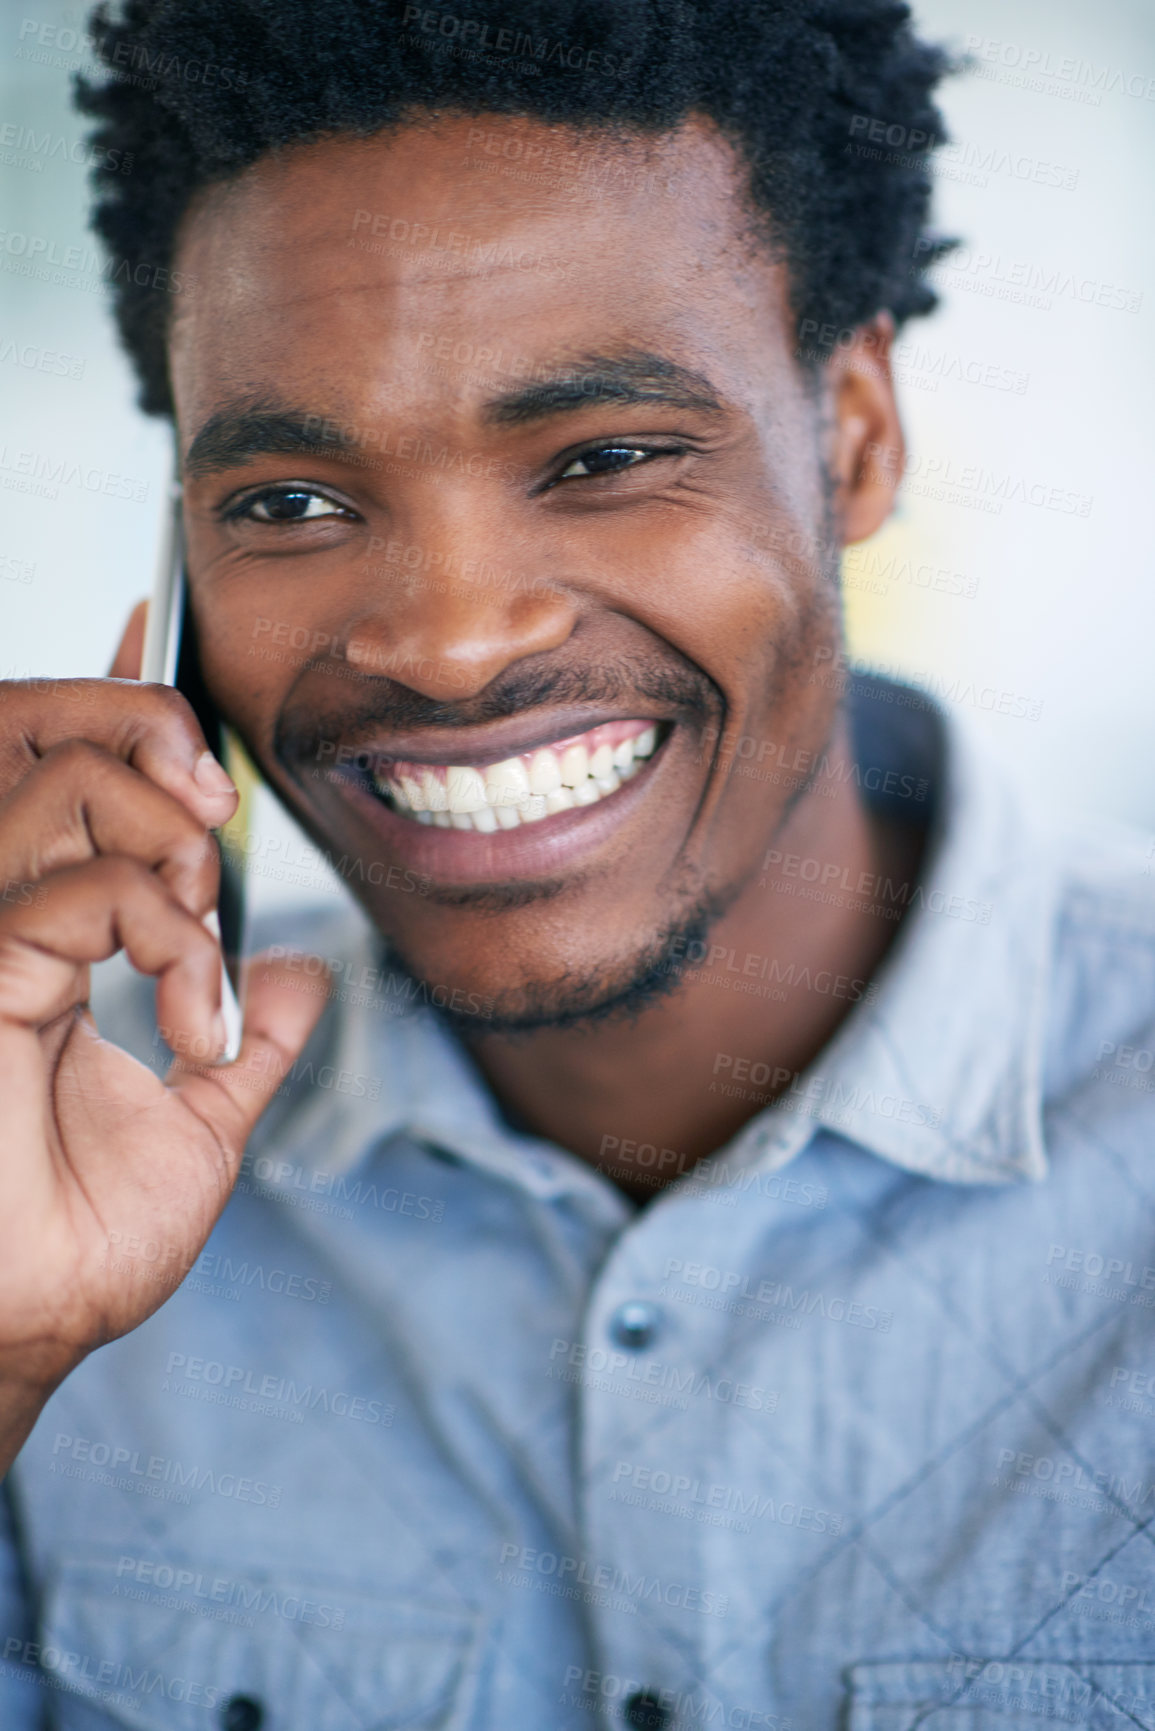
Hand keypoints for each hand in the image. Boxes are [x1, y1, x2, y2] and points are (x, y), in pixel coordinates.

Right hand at [0, 610, 326, 1468]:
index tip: (159, 632)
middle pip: (58, 751)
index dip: (112, 705)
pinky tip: (188, 1007)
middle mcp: (5, 924)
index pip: (70, 786)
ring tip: (201, 928)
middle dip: (152, 745)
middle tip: (216, 808)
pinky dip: (158, 928)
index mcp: (47, 942)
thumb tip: (298, 977)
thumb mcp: (199, 1123)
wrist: (35, 1327)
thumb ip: (247, 1043)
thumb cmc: (86, 1240)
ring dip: (164, 839)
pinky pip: (72, 889)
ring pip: (59, 794)